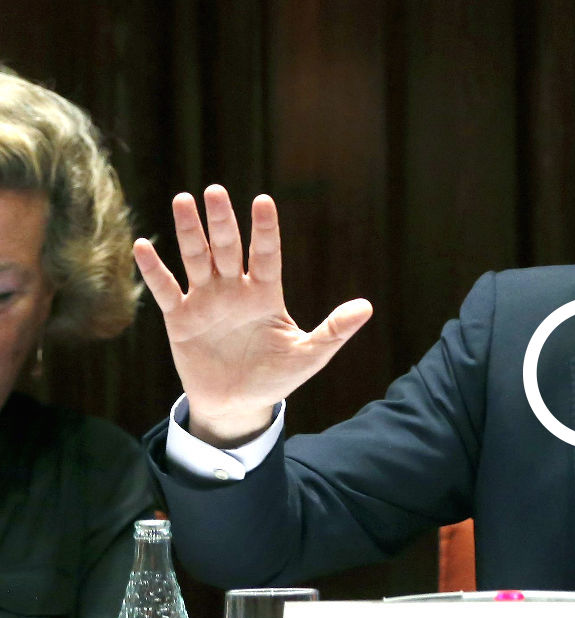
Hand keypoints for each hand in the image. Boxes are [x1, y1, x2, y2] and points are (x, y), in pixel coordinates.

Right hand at [134, 185, 372, 445]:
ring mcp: (206, 301)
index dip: (265, 229)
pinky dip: (154, 270)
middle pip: (227, 248)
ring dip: (189, 232)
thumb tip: (367, 307)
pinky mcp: (180, 319)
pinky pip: (166, 290)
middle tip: (215, 191)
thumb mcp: (309, 355)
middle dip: (222, 221)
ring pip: (196, 258)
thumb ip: (334, 330)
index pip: (267, 254)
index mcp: (266, 294)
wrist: (239, 405)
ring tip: (183, 201)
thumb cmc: (276, 377)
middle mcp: (234, 290)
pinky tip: (143, 246)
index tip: (263, 200)